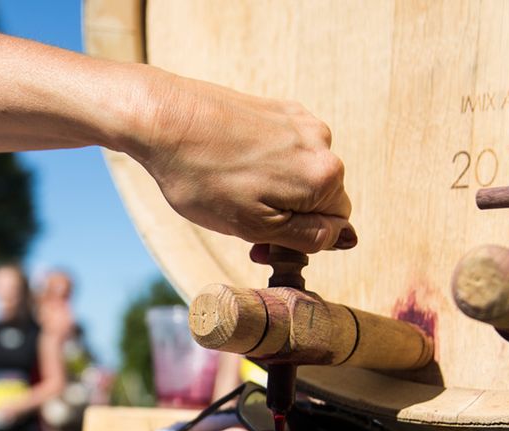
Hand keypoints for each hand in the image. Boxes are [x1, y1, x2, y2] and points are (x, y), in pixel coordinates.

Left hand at [125, 71, 355, 253]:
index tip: (259, 243)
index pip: (335, 225)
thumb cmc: (204, 178)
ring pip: (299, 173)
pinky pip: (282, 149)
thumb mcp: (255, 227)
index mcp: (326, 176)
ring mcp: (300, 120)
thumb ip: (308, 236)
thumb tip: (345, 237)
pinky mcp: (277, 108)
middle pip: (319, 197)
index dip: (298, 242)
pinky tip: (229, 164)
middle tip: (240, 219)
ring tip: (230, 188)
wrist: (163, 117)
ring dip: (274, 189)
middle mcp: (323, 142)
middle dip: (287, 215)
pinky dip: (262, 163)